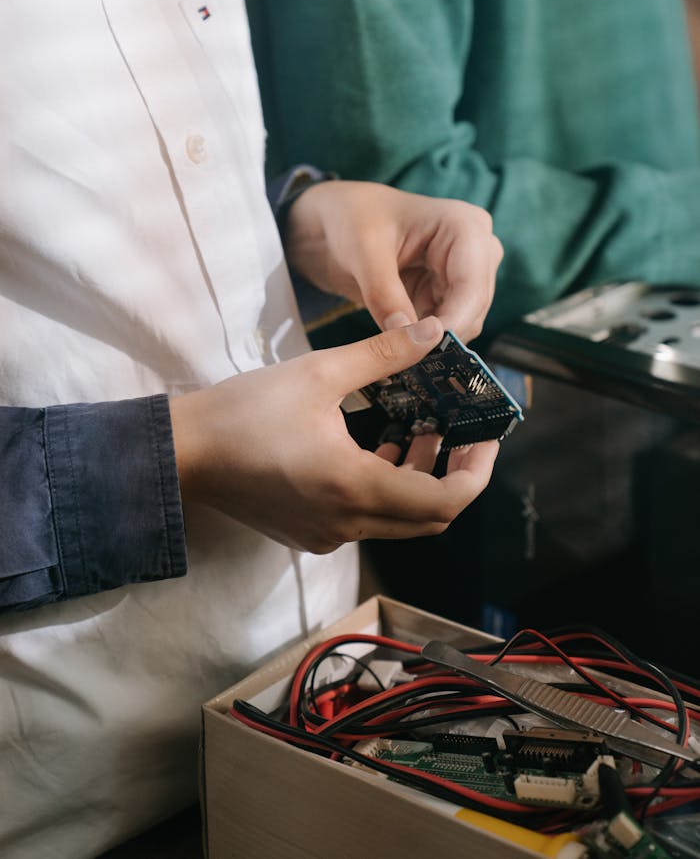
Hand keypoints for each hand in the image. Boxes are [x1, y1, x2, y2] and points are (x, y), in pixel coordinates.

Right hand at [169, 318, 498, 553]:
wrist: (182, 453)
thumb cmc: (245, 411)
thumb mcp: (319, 372)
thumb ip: (384, 353)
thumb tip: (436, 332)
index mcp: (356, 487)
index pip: (445, 501)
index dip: (476, 472)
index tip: (485, 438)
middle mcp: (347, 523)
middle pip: (429, 518)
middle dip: (455, 476)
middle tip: (462, 434)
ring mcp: (327, 534)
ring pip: (399, 520)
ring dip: (421, 480)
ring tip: (423, 430)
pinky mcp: (308, 532)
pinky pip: (368, 520)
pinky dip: (388, 488)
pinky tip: (380, 446)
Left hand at [284, 180, 502, 342]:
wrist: (340, 220)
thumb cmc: (354, 219)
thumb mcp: (363, 252)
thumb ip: (384, 294)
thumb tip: (405, 339)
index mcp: (465, 226)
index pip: (471, 286)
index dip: (450, 323)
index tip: (420, 350)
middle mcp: (477, 249)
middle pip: (472, 309)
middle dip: (439, 334)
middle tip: (401, 357)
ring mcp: (467, 273)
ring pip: (463, 323)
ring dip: (431, 340)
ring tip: (395, 351)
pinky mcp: (451, 294)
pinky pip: (447, 327)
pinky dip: (424, 339)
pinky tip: (399, 344)